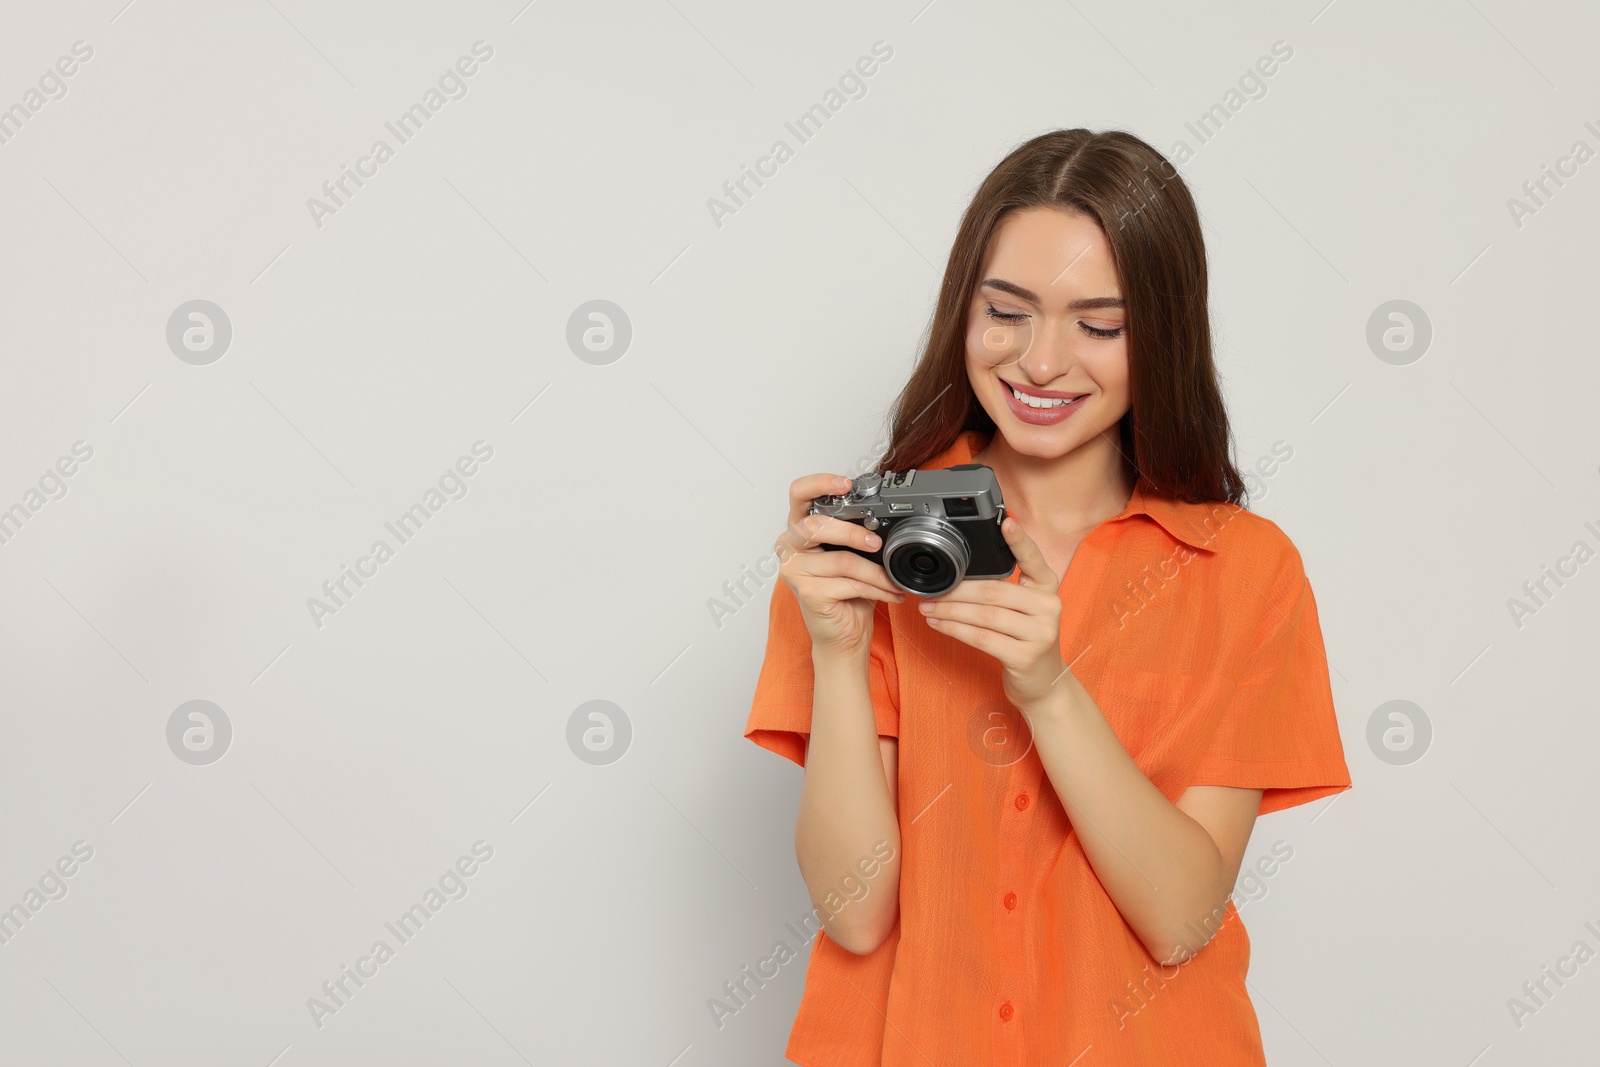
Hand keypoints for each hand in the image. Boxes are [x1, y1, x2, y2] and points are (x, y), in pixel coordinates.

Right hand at [775, 473, 905, 658]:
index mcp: (799, 528)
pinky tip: (890, 593)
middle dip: (852, 532)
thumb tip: (885, 516)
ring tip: (894, 579)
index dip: (821, 483)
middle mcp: (790, 546)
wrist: (843, 634)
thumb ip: (856, 532)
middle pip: (816, 526)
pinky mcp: (807, 593)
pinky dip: (876, 588)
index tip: (846, 484)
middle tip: (877, 543)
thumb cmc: (846, 592)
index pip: (799, 494)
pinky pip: (849, 583)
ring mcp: (795, 571)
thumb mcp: (852, 554)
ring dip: (877, 572)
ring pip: (842, 560)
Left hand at [918, 516, 1066, 710]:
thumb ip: (1006, 590)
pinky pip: (982, 639)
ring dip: (950, 611)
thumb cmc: (1026, 640)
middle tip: (930, 591)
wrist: (1044, 684)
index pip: (1033, 559)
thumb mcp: (1025, 609)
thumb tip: (960, 574)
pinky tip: (939, 624)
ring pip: (985, 616)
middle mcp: (1049, 607)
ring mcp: (1040, 633)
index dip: (1020, 541)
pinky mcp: (1026, 656)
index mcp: (1047, 588)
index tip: (1005, 522)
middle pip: (994, 592)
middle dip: (956, 591)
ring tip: (927, 608)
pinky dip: (956, 630)